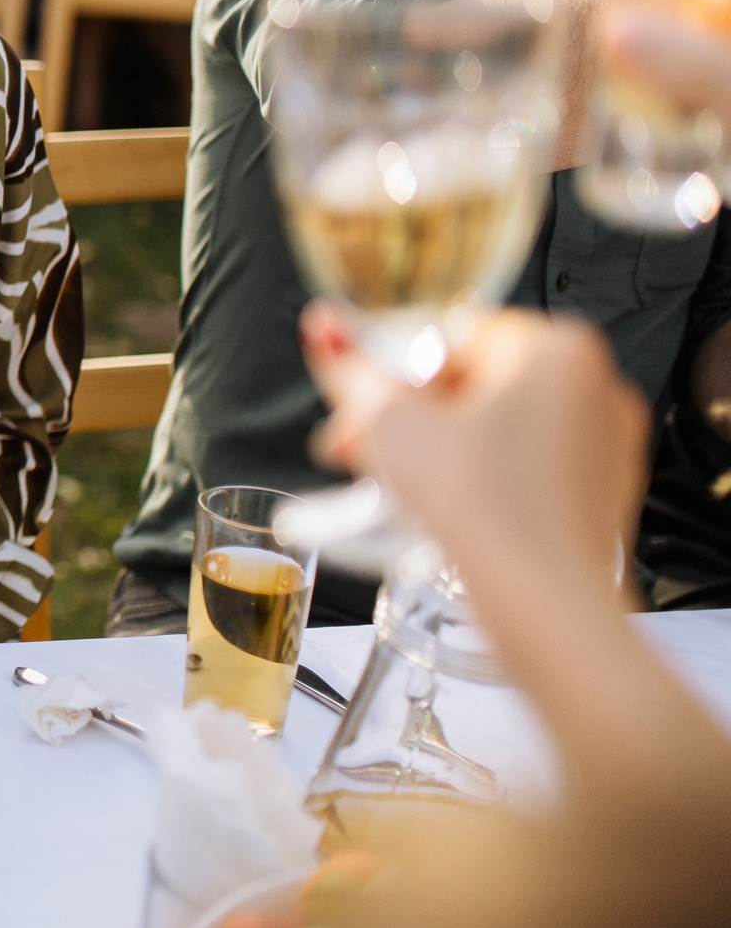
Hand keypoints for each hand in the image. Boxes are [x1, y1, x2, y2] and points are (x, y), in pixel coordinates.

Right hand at [302, 304, 644, 606]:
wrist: (543, 602)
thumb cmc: (481, 508)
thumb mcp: (389, 423)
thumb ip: (349, 368)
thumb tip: (323, 325)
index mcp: (555, 347)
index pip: (447, 337)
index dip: (392, 379)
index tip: (364, 414)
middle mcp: (594, 385)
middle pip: (472, 383)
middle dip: (408, 417)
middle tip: (363, 450)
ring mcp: (605, 442)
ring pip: (498, 427)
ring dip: (439, 449)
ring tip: (396, 486)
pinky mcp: (602, 492)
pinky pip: (527, 468)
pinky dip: (483, 480)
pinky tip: (445, 510)